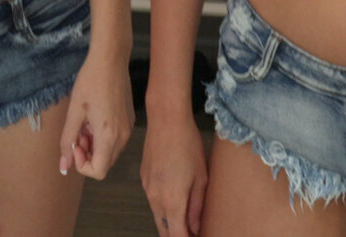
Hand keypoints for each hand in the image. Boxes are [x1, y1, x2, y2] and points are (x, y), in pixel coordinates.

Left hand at [58, 45, 134, 178]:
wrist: (111, 59)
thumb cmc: (90, 82)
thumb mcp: (74, 112)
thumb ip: (68, 141)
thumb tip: (63, 167)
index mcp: (109, 136)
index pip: (98, 172)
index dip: (81, 164)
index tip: (74, 143)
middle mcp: (123, 137)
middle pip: (104, 164)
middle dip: (87, 154)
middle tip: (78, 132)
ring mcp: (129, 129)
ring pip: (110, 152)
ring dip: (94, 146)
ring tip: (85, 124)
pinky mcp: (130, 120)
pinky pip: (116, 140)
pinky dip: (103, 137)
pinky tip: (95, 118)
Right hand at [140, 113, 207, 235]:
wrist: (166, 119)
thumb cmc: (187, 144)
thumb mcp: (201, 177)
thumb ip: (197, 206)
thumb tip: (196, 227)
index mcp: (172, 200)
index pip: (176, 235)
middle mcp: (155, 198)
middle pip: (163, 230)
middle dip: (176, 235)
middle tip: (191, 232)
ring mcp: (147, 188)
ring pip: (157, 216)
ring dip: (170, 222)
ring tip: (187, 219)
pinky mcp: (144, 178)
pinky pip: (153, 201)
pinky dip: (163, 206)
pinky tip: (175, 198)